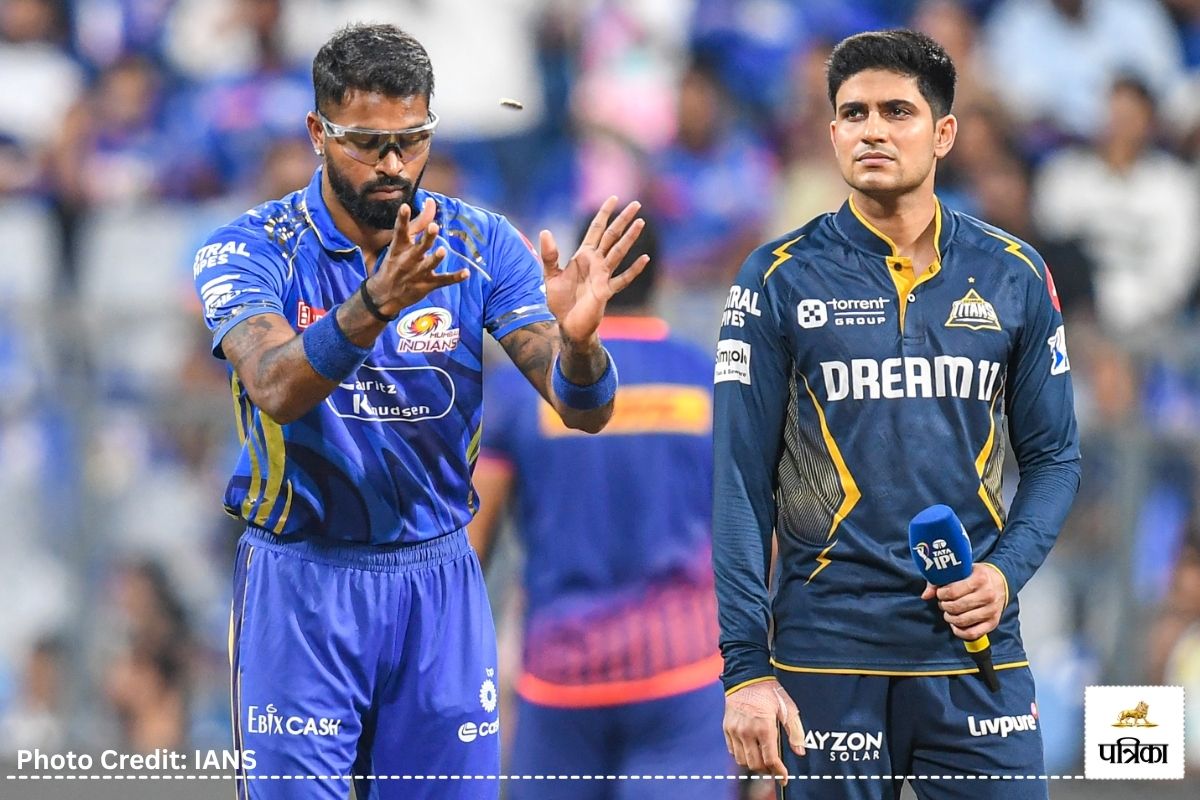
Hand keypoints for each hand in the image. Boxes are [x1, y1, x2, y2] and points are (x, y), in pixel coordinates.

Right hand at [365, 199, 468, 316]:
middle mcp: (408, 260)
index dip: (402, 219)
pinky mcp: (427, 285)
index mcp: (399, 248)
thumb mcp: (401, 245)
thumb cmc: (394, 264)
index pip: (400, 231)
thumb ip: (418, 224)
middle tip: (433, 227)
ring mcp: (418, 273)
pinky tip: (466, 273)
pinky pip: (443, 280)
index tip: (405, 206)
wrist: (384, 295)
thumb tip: (431, 202)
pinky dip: (455, 277)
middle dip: (426, 238)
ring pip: (429, 265)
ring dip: (435, 258)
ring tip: (442, 250)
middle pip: (419, 248)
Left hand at [538, 196, 647, 346]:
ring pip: (618, 252)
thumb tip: (545, 231)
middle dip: (623, 220)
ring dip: (629, 238)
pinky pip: (622, 279)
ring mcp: (603, 276)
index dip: (604, 213)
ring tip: (640, 222)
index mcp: (583, 255)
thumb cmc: (559, 301)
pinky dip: (633, 269)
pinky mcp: (606, 291)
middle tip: (636, 204)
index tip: (614, 198)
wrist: (567, 324)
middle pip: (612, 236)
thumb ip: (550, 254)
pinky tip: (644, 259)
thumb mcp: (550, 275)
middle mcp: (596, 262)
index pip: (596, 229)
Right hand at [723, 679, 804, 785]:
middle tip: (775, 769)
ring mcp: (735, 730)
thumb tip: (800, 751)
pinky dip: (742, 755)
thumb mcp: (787, 708)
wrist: (746, 677)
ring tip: (762, 760)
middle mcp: (747, 732)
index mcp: (764, 727)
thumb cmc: (769, 692)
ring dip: (753, 764)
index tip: (784, 778)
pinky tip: (751, 750)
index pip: (770, 760)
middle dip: (767, 771)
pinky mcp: (727, 728)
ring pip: (742, 760)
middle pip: (756, 764)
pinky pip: (733, 751)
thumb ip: (795, 731)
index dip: (779, 772)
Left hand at [921, 563, 1005, 640]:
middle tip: (943, 603)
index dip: (941, 594)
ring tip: (948, 612)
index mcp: (980, 579)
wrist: (1000, 582)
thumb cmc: (976, 576)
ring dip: (950, 618)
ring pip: (963, 621)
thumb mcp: (962, 571)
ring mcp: (992, 610)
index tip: (940, 593)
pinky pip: (972, 634)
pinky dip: (959, 632)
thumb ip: (941, 580)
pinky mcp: (993, 622)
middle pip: (956, 607)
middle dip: (944, 606)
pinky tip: (955, 624)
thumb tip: (925, 595)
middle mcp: (988, 595)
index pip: (953, 591)